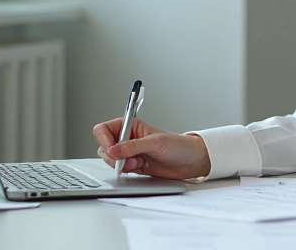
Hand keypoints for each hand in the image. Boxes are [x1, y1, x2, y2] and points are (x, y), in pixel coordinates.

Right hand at [93, 118, 210, 179]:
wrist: (191, 161)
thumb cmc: (178, 145)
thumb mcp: (155, 143)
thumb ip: (132, 147)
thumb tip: (112, 150)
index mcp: (131, 125)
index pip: (105, 129)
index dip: (104, 139)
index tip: (112, 150)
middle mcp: (128, 138)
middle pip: (104, 146)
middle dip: (112, 155)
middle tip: (125, 160)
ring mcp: (130, 152)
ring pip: (110, 159)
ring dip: (120, 164)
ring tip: (137, 162)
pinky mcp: (133, 164)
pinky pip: (120, 168)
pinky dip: (126, 170)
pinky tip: (140, 167)